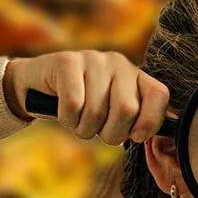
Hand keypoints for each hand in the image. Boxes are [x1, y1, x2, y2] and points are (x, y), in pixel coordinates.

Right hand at [3, 50, 171, 144]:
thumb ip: (135, 121)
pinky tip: (64, 112)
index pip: (159, 95)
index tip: (134, 136)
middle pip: (127, 110)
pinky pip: (73, 105)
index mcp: (136, 75)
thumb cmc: (82, 105)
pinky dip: (67, 120)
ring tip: (78, 121)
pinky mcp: (66, 61)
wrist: (38, 86)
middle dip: (111, 134)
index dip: (149, 123)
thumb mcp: (112, 112)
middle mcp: (119, 63)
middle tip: (98, 131)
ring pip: (96, 112)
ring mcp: (93, 59)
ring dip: (84, 130)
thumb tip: (156, 138)